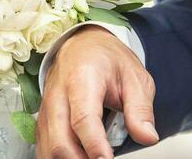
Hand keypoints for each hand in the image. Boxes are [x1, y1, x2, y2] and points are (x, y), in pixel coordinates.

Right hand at [37, 27, 159, 158]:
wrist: (83, 45)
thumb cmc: (107, 59)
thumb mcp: (134, 77)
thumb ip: (140, 109)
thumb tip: (147, 137)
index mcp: (83, 78)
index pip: (83, 118)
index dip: (95, 144)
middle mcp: (58, 94)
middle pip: (60, 140)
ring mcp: (47, 108)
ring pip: (49, 148)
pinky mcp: (43, 120)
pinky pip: (44, 147)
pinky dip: (57, 158)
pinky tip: (78, 158)